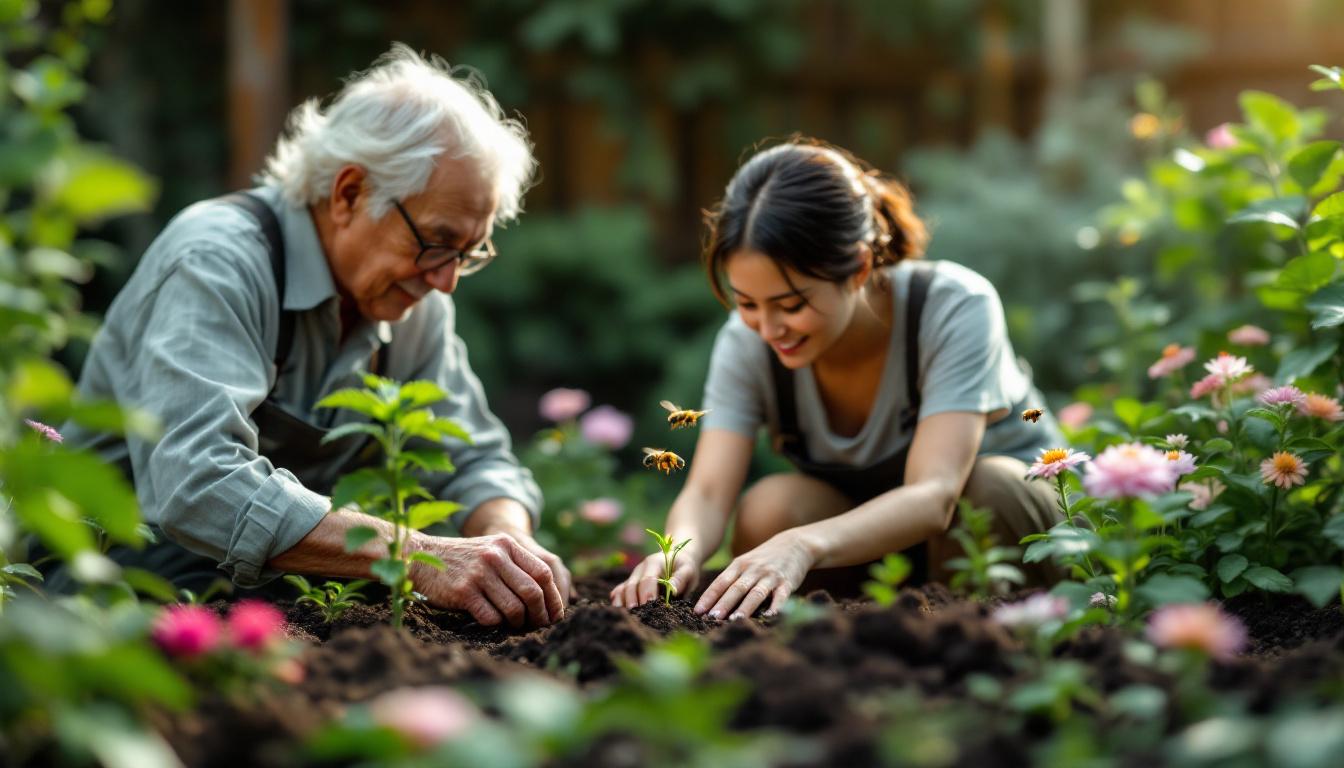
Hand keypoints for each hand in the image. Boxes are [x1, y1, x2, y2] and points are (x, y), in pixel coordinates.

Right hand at [411, 533, 563, 627]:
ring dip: (518, 623)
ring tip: (516, 626)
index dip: (554, 596)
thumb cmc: (462, 559)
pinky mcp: (463, 591)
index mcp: (507, 545)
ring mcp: (479, 573)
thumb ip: (516, 565)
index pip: (544, 572)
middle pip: (532, 592)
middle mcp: (495, 556)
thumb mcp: (491, 550)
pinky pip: (491, 617)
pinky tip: (493, 623)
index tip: (556, 614)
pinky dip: (496, 624)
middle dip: (540, 615)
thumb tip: (547, 597)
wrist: (421, 556)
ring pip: (514, 608)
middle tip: (539, 626)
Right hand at [610, 541, 701, 607]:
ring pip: (624, 588)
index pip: (648, 579)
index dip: (647, 592)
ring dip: (622, 601)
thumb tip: (672, 590)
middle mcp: (640, 569)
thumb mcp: (688, 570)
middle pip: (632, 585)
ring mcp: (634, 576)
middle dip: (632, 600)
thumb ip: (680, 579)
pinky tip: (616, 609)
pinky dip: (618, 598)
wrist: (677, 558)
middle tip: (635, 614)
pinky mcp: (632, 583)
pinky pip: (621, 590)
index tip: (648, 604)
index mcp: (654, 563)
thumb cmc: (684, 566)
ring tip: (623, 615)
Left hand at [694, 531, 814, 619]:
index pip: (720, 582)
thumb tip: (712, 603)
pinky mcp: (787, 582)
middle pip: (736, 588)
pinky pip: (780, 596)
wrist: (794, 544)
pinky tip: (769, 617)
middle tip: (711, 618)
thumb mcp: (745, 563)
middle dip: (723, 604)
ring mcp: (770, 576)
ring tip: (734, 620)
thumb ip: (731, 579)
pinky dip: (775, 607)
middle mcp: (753, 570)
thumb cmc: (763, 559)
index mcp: (739, 565)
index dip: (709, 597)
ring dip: (745, 607)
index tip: (697, 611)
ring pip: (755, 593)